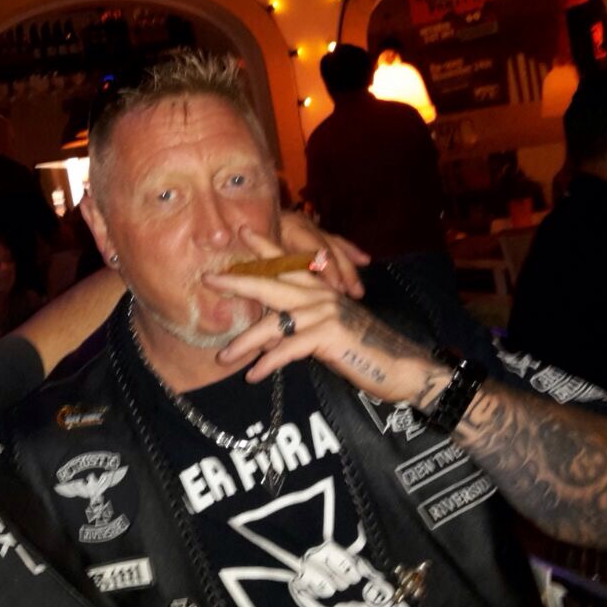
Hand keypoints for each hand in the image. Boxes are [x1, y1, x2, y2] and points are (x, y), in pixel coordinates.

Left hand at [205, 227, 434, 403]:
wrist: (399, 367)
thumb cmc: (360, 351)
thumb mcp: (325, 331)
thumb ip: (297, 326)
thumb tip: (264, 337)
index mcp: (321, 288)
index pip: (287, 263)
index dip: (263, 247)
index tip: (241, 231)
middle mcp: (321, 294)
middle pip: (272, 282)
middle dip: (238, 281)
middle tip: (208, 279)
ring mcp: (325, 312)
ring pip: (273, 323)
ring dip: (245, 343)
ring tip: (223, 357)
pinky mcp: (329, 335)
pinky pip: (288, 349)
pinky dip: (268, 363)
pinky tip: (253, 375)